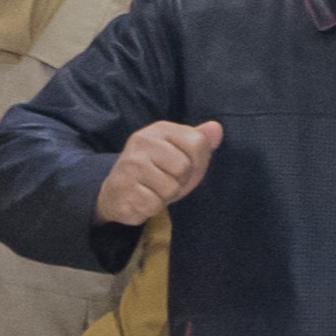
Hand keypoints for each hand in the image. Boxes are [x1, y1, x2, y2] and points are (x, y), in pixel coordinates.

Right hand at [96, 119, 219, 227]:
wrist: (118, 191)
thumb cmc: (157, 171)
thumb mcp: (181, 153)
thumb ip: (200, 140)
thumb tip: (216, 128)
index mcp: (160, 129)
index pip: (198, 143)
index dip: (198, 162)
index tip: (183, 166)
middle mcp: (142, 141)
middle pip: (184, 166)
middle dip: (180, 180)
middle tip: (165, 180)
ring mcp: (130, 165)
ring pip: (171, 187)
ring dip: (166, 195)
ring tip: (153, 189)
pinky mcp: (123, 189)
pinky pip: (155, 204)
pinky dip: (152, 207)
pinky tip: (142, 199)